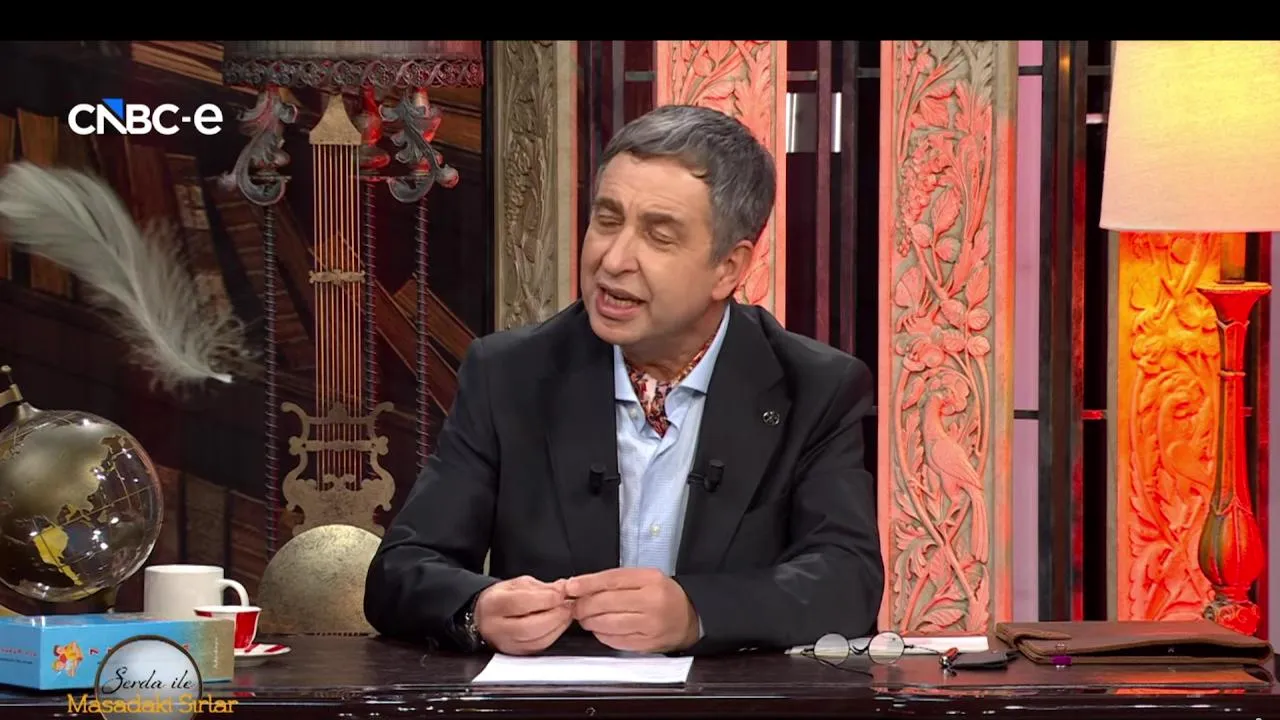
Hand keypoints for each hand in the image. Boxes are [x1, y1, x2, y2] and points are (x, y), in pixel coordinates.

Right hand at [473, 575, 572, 654]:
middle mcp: (497, 628)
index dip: (546, 599)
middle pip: (529, 627)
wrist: (483, 617)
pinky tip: (560, 624)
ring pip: (537, 640)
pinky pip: (540, 647)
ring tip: (567, 613)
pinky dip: (554, 635)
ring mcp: (506, 644)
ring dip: (558, 626)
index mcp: (494, 604)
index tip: (562, 593)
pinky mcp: (517, 653)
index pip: (520, 603)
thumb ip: (541, 587)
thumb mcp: (517, 584)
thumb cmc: (501, 599)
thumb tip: (563, 589)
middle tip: (569, 605)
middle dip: (555, 615)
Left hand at [566, 567, 699, 652]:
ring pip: (608, 624)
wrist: (691, 617)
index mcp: (650, 580)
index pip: (611, 580)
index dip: (587, 584)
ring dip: (591, 622)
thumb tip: (581, 586)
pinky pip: (616, 640)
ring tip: (586, 618)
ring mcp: (650, 625)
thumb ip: (616, 581)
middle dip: (584, 605)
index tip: (570, 586)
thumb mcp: (645, 578)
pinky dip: (602, 635)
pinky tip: (600, 630)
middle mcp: (651, 602)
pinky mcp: (647, 644)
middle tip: (575, 606)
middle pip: (607, 603)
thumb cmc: (663, 595)